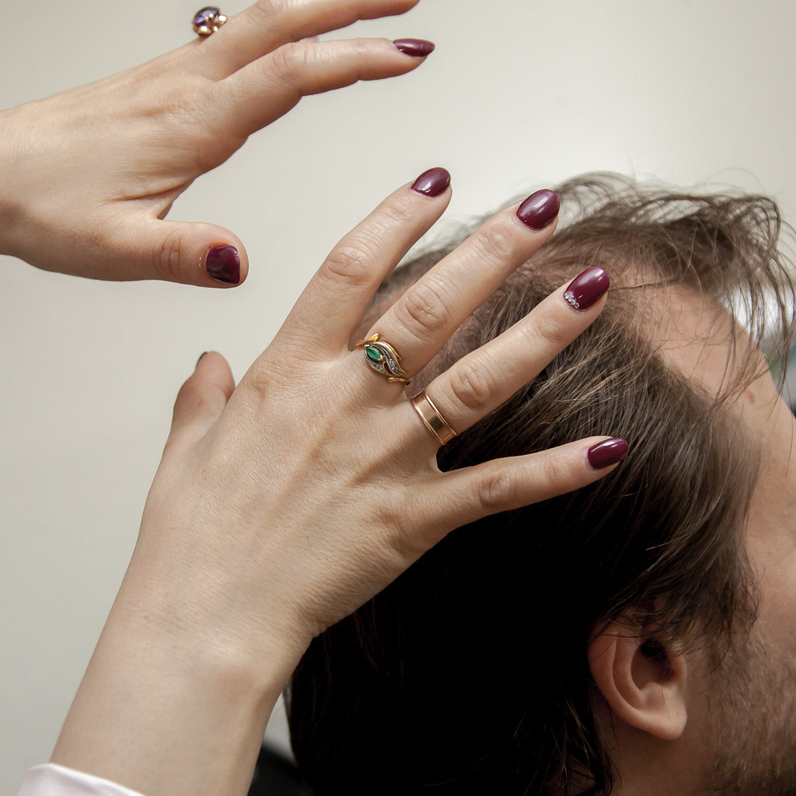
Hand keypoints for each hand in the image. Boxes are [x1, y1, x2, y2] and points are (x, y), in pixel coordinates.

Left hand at [0, 0, 433, 324]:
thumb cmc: (39, 209)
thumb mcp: (110, 251)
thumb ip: (179, 256)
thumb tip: (239, 263)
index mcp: (186, 126)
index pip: (286, 78)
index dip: (354, 60)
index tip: (411, 52)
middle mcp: (183, 87)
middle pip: (280, 21)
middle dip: (354, 1)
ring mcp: (172, 76)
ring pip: (260, 18)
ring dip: (325, 0)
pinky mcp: (161, 80)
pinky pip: (237, 31)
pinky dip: (286, 18)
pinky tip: (300, 26)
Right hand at [52, 169, 620, 795]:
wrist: (206, 615)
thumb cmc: (193, 535)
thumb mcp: (186, 448)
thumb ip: (202, 395)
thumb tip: (208, 365)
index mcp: (288, 371)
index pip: (350, 268)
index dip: (397, 217)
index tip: (437, 181)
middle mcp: (346, 399)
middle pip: (431, 306)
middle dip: (494, 249)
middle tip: (544, 207)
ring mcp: (386, 456)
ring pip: (479, 379)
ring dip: (542, 331)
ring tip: (593, 288)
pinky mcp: (414, 517)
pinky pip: (498, 487)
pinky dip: (557, 469)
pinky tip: (609, 448)